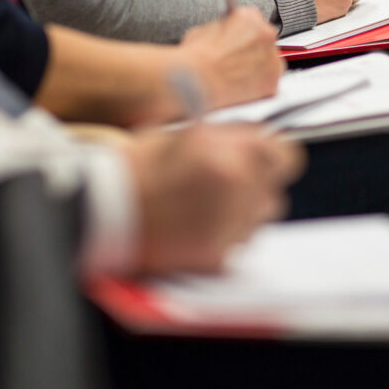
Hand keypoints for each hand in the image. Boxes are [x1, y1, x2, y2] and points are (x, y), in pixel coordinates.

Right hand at [123, 125, 304, 274]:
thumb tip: (262, 140)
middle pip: (272, 191)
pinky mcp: (216, 256)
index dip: (272, 157)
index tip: (261, 159)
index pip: (285, 156)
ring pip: (258, 220)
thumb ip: (231, 137)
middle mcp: (237, 191)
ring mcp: (229, 227)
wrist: (103, 208)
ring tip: (205, 205)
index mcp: (231, 155)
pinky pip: (238, 244)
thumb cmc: (137, 167)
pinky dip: (224, 236)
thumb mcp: (187, 133)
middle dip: (254, 186)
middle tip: (225, 183)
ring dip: (242, 212)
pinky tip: (196, 225)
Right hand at [178, 7, 284, 109]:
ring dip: (257, 69)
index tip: (239, 41)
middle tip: (236, 61)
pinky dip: (258, 87)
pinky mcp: (272, 82)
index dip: (243, 34)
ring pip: (269, 63)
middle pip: (264, 42)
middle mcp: (266, 34)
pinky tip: (241, 88)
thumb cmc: (195, 57)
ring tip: (236, 77)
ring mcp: (272, 58)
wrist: (195, 80)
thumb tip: (223, 35)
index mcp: (249, 16)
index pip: (254, 22)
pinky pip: (268, 83)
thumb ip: (222, 30)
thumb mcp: (204, 30)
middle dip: (252, 51)